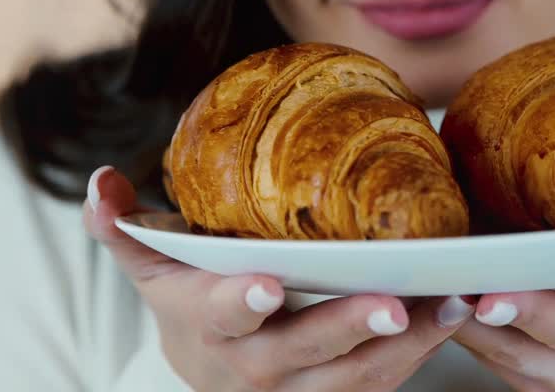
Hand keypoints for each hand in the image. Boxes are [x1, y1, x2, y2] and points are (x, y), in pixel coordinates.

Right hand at [83, 166, 476, 390]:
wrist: (206, 369)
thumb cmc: (190, 297)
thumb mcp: (152, 264)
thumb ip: (125, 227)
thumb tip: (99, 184)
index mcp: (206, 324)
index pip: (222, 315)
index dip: (241, 302)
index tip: (269, 285)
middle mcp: (253, 366)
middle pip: (302, 352)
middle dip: (348, 327)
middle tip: (394, 303)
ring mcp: (298, 388)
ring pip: (354, 376)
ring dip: (407, 345)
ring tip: (450, 305)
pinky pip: (381, 384)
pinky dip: (421, 354)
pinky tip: (454, 317)